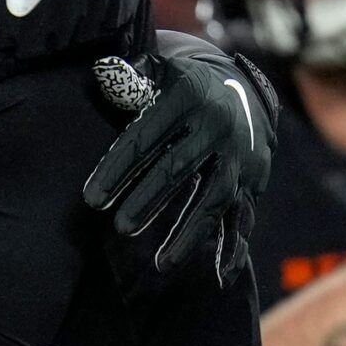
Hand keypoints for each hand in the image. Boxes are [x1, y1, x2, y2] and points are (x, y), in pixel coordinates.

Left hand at [84, 47, 277, 281]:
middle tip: (121, 228)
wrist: (240, 86)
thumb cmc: (180, 83)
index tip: (92, 199)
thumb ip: (129, 77)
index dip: (116, 169)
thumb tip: (103, 72)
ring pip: (213, 199)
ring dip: (188, 233)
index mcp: (187, 98)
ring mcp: (241, 156)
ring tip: (161, 263)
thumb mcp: (157, 69)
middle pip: (177, 169)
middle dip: (148, 201)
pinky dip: (232, 246)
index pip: (144, 138)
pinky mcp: (253, 179)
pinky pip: (242, 216)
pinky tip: (219, 275)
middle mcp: (218, 126)